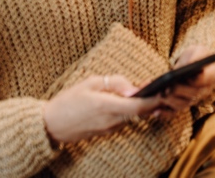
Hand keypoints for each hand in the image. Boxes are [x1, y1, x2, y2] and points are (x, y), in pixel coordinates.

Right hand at [43, 74, 160, 144]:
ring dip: (139, 105)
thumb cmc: (68, 101)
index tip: (164, 89)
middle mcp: (110, 120)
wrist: (50, 125)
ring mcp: (108, 128)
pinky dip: (128, 111)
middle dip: (151, 100)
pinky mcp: (105, 132)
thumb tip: (134, 88)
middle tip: (158, 87)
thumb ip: (114, 83)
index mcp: (107, 106)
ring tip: (143, 90)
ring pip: (131, 116)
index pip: (138, 106)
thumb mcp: (90, 83)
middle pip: (139, 112)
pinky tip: (126, 101)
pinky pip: (122, 120)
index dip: (154, 99)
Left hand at [144, 45, 214, 119]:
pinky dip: (164, 113)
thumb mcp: (197, 51)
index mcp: (210, 76)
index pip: (205, 80)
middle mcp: (202, 91)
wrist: (192, 64)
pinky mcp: (180, 104)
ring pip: (182, 105)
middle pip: (192, 94)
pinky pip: (173, 112)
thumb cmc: (195, 56)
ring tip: (159, 95)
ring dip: (170, 101)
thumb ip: (195, 56)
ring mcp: (191, 99)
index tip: (188, 77)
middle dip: (179, 91)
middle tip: (167, 87)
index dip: (197, 80)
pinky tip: (155, 112)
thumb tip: (187, 65)